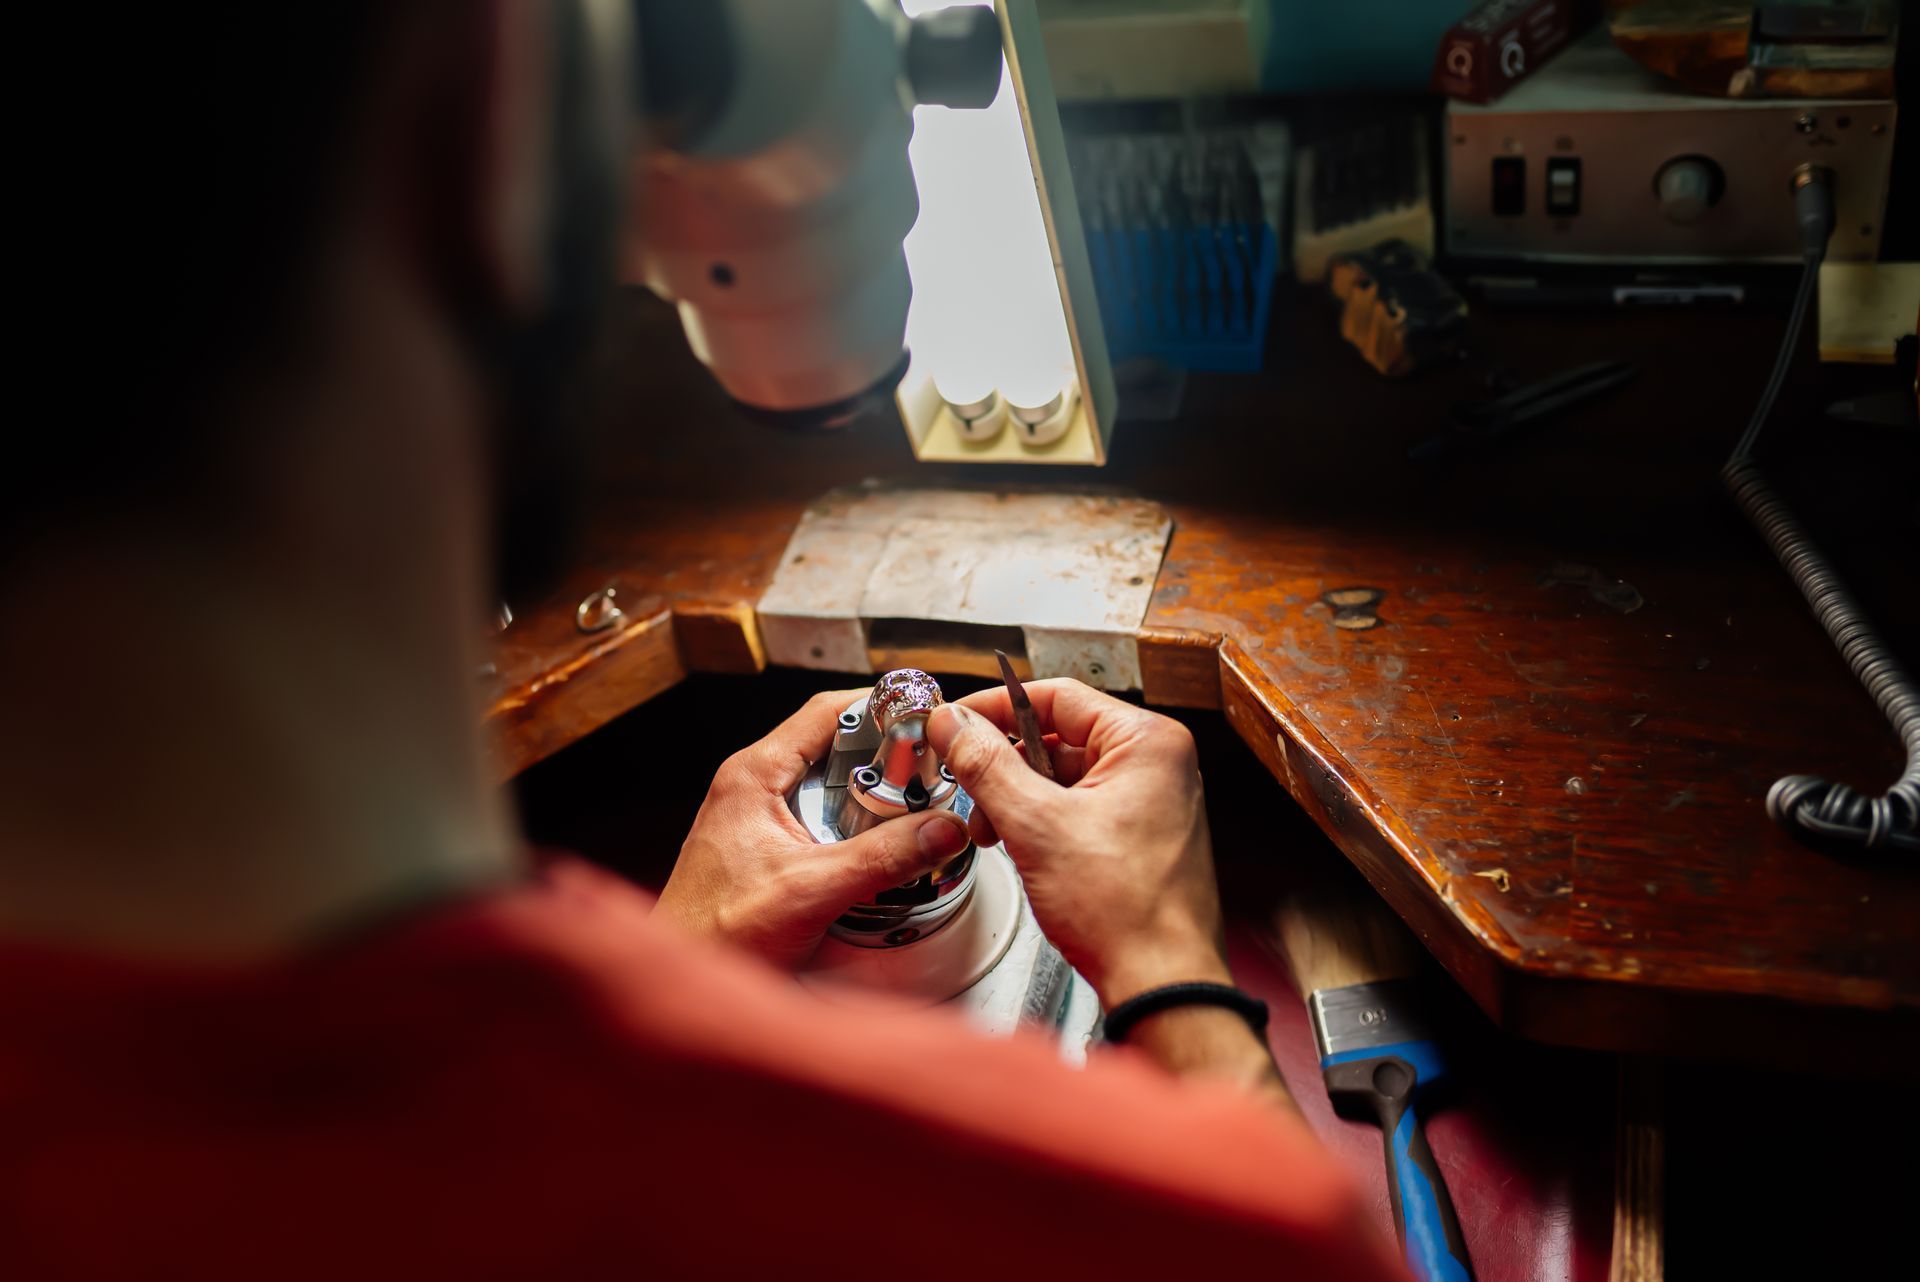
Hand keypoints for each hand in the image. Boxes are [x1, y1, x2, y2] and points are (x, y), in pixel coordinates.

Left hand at [655, 690, 970, 969]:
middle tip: (930, 767)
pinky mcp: (765, 845)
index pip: (826, 712)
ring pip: (826, 780)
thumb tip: (941, 830)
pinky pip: (818, 814)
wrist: (686, 987)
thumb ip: (881, 858)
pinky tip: (879, 842)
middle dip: (884, 752)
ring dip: (870, 789)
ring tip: (916, 801)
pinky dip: (853, 820)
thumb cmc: (716, 936)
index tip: (925, 717)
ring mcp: (756, 815)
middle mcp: (751, 785)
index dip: (881, 707)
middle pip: (831, 743)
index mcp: (753, 775)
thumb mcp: (811, 891)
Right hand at [926, 680, 1228, 1005]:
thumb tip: (954, 723)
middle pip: (1058, 737)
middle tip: (966, 785)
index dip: (995, 707)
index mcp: (1147, 743)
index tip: (955, 721)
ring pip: (1064, 776)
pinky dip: (1040, 823)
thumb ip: (987, 765)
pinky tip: (1018, 847)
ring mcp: (1151, 802)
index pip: (1057, 696)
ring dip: (1017, 798)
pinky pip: (1078, 808)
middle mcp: (1157, 765)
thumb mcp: (1035, 825)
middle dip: (1004, 766)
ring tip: (991, 831)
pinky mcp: (1139, 837)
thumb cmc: (1125, 912)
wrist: (1161, 984)